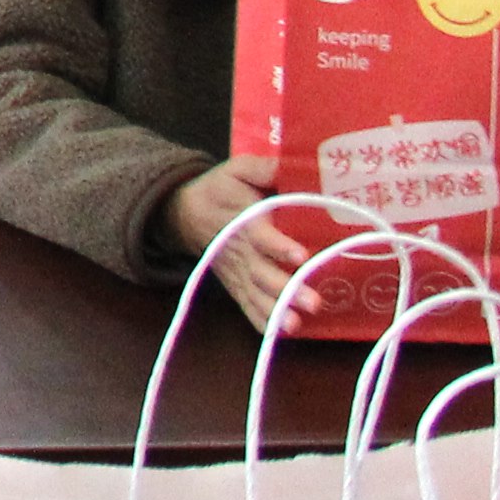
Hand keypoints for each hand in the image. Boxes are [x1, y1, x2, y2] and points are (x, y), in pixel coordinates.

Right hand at [167, 159, 308, 327]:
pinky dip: (262, 321)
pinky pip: (247, 306)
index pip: (260, 234)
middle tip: (313, 303)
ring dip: (277, 310)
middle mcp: (241, 251)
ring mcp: (237, 272)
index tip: (300, 256)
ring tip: (297, 324)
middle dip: (287, 289)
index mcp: (243, 219)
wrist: (185, 213)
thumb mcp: (238, 170)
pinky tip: (282, 333)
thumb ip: (265, 168)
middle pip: (262, 273)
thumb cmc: (221, 189)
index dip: (278, 246)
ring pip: (257, 294)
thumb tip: (300, 166)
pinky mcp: (236, 285)